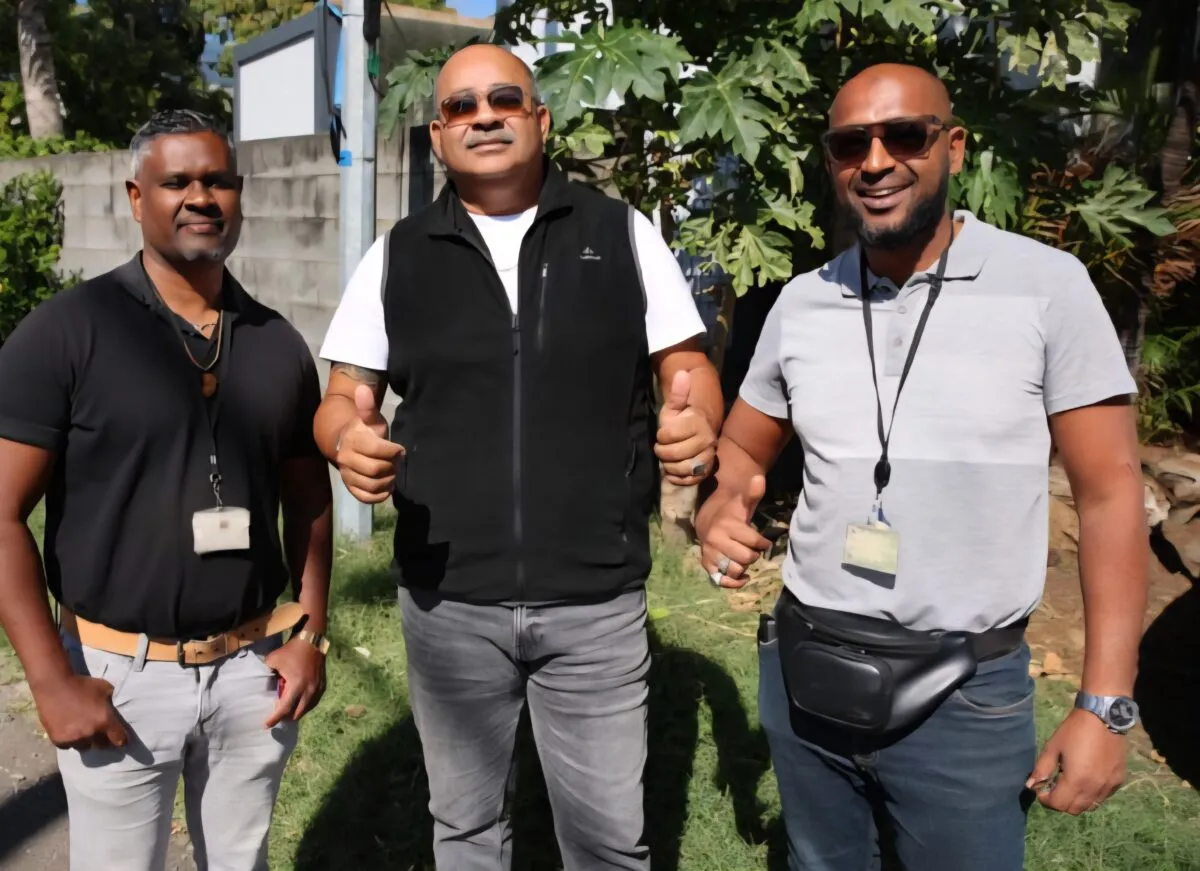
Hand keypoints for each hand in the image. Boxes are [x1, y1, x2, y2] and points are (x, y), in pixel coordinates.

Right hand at [32, 674, 127, 750]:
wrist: (54, 686)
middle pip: (102, 745)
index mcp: (104, 720)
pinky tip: (68, 730)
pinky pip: (68, 745)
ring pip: (84, 746)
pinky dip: (69, 740)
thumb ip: (110, 702)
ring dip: (85, 740)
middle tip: (100, 733)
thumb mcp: (105, 688)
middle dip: (103, 740)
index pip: (119, 739)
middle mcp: (90, 733)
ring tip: (81, 730)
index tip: (121, 740)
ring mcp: (74, 738)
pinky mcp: (59, 740)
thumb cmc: (81, 684)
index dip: (121, 740)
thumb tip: (112, 710)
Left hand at [263, 637, 326, 727]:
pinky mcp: (322, 685)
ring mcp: (317, 689)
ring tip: (287, 710)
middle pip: (297, 713)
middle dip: (286, 718)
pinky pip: (313, 702)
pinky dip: (305, 705)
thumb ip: (266, 673)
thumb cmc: (291, 650)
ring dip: (296, 712)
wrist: (312, 640)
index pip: (284, 709)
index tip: (266, 725)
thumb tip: (262, 681)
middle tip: (276, 717)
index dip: (274, 719)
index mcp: (296, 685)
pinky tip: (299, 702)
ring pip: (306, 709)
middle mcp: (309, 690)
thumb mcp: (273, 660)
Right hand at [335, 384, 404, 504]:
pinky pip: (365, 497)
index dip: (394, 451)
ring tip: (392, 474)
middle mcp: (346, 458)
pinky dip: (379, 495)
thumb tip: (362, 389)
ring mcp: (346, 474)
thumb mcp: (370, 418)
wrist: (348, 444)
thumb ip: (367, 407)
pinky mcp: (350, 487)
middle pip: (376, 470)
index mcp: (354, 440)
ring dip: (388, 482)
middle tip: (396, 463)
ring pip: (372, 485)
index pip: (379, 450)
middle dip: (392, 467)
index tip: (399, 449)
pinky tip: (386, 487)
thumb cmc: (366, 431)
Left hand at [655, 370, 716, 485]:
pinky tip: (672, 471)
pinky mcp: (705, 471)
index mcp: (697, 423)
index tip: (662, 433)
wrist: (701, 428)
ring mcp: (707, 457)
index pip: (670, 434)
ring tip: (667, 458)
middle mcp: (706, 441)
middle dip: (663, 451)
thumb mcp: (676, 405)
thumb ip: (678, 394)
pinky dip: (678, 478)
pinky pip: (690, 480)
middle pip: (675, 453)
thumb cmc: (684, 416)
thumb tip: (681, 373)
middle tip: (661, 447)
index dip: (662, 435)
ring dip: (669, 465)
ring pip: (682, 468)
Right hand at [695, 475, 769, 588]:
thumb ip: (753, 493)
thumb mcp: (742, 503)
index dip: (762, 543)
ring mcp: (710, 554)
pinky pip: (722, 580)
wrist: (707, 520)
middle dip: (753, 555)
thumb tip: (760, 478)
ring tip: (743, 558)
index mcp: (727, 526)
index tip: (762, 541)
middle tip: (751, 549)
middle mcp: (716, 541)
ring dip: (743, 567)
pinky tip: (743, 576)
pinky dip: (734, 581)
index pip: (755, 542)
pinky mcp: (707, 565)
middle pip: (746, 558)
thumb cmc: (731, 513)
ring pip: (735, 570)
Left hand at [1026, 708, 1127, 814]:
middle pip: (1074, 809)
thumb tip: (1031, 785)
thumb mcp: (1053, 747)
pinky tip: (1086, 780)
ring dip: (1077, 801)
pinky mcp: (1119, 781)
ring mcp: (1109, 786)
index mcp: (1076, 780)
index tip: (1042, 789)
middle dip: (1060, 802)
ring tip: (1070, 784)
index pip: (1058, 804)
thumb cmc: (1074, 731)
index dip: (1046, 799)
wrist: (1104, 718)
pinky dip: (1092, 795)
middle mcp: (1094, 789)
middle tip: (1054, 787)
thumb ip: (1042, 768)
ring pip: (1090, 806)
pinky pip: (1102, 797)